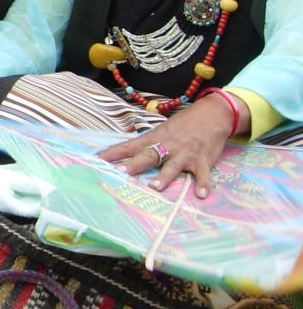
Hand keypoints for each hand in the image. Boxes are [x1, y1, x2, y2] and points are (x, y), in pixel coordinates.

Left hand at [97, 96, 238, 197]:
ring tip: (155, 187)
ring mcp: (185, 153)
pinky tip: (201, 195)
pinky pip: (202, 174)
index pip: (128, 146)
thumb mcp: (161, 131)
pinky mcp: (202, 160)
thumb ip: (147, 143)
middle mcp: (167, 145)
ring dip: (164, 176)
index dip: (112, 153)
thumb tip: (126, 154)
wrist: (212, 114)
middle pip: (148, 155)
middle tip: (121, 172)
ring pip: (172, 166)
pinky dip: (202, 184)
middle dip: (134, 164)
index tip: (96, 160)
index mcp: (154, 138)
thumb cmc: (183, 125)